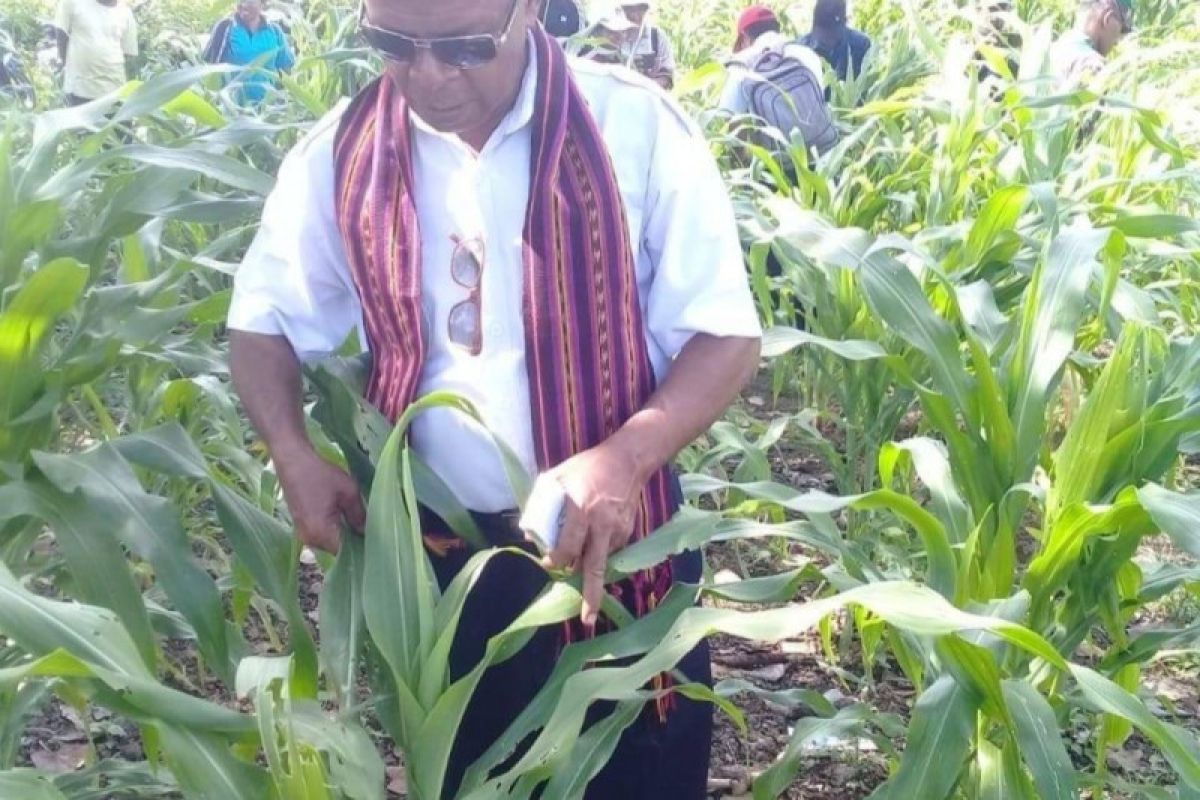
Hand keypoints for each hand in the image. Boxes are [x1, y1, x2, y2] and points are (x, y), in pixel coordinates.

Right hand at [274, 445, 365, 553]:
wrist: (292, 460)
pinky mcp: (301, 527)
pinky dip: (334, 530)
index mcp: (320, 533)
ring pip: (330, 543)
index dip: (363, 548)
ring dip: (344, 536)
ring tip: (361, 524)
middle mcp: (309, 539)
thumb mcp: (349, 492)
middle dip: (354, 543)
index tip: (378, 541)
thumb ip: (360, 516)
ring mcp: (303, 534)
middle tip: (374, 532)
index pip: (346, 553)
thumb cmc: (321, 474)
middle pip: (338, 551)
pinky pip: (322, 536)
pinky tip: (346, 519)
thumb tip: (369, 533)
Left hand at [541, 442, 647, 625]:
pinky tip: (596, 535)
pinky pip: (610, 549)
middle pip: (594, 567)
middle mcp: (601, 524)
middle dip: (591, 596)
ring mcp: (617, 530)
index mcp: (581, 509)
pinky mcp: (628, 531)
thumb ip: (541, 502)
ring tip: (583, 554)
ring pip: (600, 559)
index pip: (567, 546)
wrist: (628, 460)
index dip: (556, 559)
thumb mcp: (558, 477)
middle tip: (586, 620)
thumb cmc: (587, 467)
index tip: (549, 563)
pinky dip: (599, 549)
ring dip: (588, 564)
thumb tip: (530, 532)